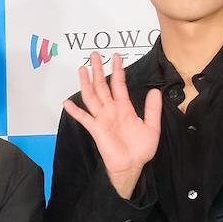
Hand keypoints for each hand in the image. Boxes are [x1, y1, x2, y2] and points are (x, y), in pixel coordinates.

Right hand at [62, 52, 161, 199]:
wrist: (132, 166)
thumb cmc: (141, 149)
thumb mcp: (152, 126)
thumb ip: (153, 109)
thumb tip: (155, 91)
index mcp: (124, 107)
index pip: (119, 84)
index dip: (117, 70)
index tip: (115, 56)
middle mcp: (111, 110)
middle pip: (102, 86)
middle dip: (98, 70)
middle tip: (94, 55)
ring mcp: (102, 118)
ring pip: (92, 96)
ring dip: (86, 83)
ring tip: (82, 69)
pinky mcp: (96, 129)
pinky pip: (84, 118)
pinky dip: (75, 110)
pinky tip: (67, 102)